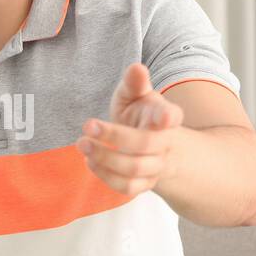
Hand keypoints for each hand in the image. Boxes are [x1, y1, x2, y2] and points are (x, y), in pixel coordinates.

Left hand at [76, 62, 183, 197]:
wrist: (146, 143)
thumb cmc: (139, 113)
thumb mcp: (136, 95)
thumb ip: (134, 83)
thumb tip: (136, 68)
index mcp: (166, 117)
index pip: (172, 116)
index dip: (169, 116)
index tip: (163, 116)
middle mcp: (165, 144)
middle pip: (145, 145)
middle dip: (115, 136)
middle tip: (87, 125)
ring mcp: (156, 166)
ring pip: (134, 169)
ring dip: (105, 158)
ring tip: (82, 143)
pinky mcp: (144, 184)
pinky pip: (128, 187)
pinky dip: (106, 176)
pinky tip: (90, 160)